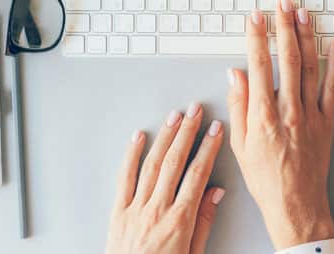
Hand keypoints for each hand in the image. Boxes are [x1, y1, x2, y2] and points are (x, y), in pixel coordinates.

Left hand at [106, 103, 224, 253]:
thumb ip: (204, 221)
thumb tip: (215, 191)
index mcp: (179, 221)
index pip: (197, 174)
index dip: (208, 148)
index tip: (215, 130)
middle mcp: (156, 209)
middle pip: (175, 161)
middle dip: (187, 132)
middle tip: (196, 111)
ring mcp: (135, 209)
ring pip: (151, 164)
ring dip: (164, 136)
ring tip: (174, 116)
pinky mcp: (118, 212)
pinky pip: (124, 177)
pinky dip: (131, 154)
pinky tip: (139, 137)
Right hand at [227, 0, 333, 249]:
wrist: (295, 204)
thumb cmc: (265, 178)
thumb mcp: (239, 144)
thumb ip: (238, 105)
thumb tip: (235, 74)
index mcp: (262, 114)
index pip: (258, 65)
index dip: (256, 37)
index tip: (255, 17)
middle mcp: (288, 109)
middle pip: (287, 59)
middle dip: (284, 26)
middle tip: (283, 4)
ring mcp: (310, 114)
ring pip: (311, 67)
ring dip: (308, 37)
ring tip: (304, 14)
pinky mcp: (327, 121)